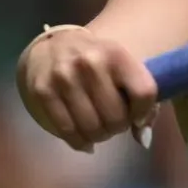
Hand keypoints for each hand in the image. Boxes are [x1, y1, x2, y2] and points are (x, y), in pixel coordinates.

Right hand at [17, 27, 158, 152]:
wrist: (55, 45)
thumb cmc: (98, 59)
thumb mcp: (123, 65)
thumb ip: (140, 98)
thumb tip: (144, 139)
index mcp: (117, 54)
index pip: (143, 92)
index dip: (144, 112)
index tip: (137, 116)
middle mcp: (91, 63)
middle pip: (116, 116)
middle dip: (119, 127)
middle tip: (115, 124)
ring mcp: (64, 77)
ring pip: (91, 127)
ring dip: (100, 136)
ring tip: (101, 131)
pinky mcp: (43, 92)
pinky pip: (66, 130)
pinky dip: (79, 142)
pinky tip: (85, 141)